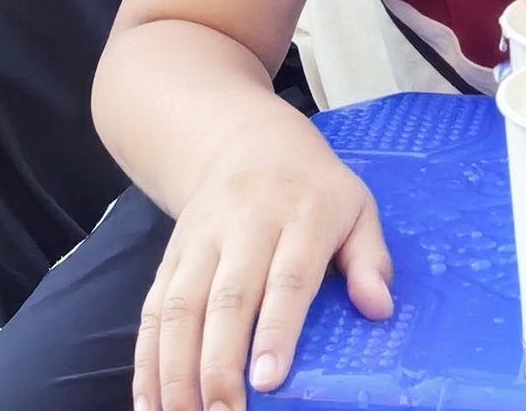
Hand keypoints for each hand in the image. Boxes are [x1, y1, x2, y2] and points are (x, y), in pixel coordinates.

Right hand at [137, 119, 392, 410]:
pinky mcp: (171, 255)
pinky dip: (146, 359)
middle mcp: (245, 226)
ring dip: (176, 370)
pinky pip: (153, 309)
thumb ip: (370, 259)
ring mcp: (201, 240)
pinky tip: (149, 401)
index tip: (268, 380)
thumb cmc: (314, 189)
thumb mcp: (357, 208)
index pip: (288, 277)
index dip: (277, 330)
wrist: (249, 140)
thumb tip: (379, 308)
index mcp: (301, 215)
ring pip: (181, 307)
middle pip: (227, 299)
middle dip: (220, 363)